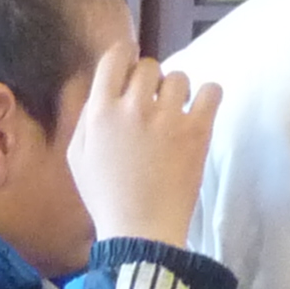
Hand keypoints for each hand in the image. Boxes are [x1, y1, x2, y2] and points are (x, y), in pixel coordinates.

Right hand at [63, 42, 217, 251]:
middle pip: (149, 65)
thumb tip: (102, 90)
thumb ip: (87, 118)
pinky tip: (199, 113)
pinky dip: (208, 97)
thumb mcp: (78, 158)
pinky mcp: (197, 130)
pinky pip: (211, 91)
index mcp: (100, 112)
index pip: (115, 56)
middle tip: (152, 107)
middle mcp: (133, 107)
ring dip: (178, 92)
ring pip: (179, 77)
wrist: (140, 232)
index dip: (125, 58)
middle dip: (151, 82)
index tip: (130, 72)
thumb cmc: (105, 197)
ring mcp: (168, 118)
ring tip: (174, 116)